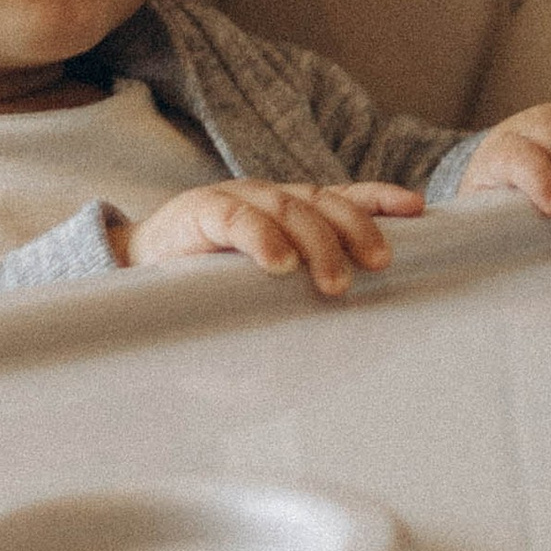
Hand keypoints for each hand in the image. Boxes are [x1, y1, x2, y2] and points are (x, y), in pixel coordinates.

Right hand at [122, 178, 423, 297]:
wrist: (133, 280)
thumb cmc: (206, 300)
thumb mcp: (260, 309)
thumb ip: (297, 321)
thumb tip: (344, 353)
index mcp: (288, 214)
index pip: (342, 198)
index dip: (378, 199)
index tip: (417, 210)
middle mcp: (268, 200)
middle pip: (324, 202)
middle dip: (358, 230)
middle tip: (379, 266)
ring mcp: (234, 201)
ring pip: (289, 208)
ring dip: (317, 244)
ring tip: (335, 284)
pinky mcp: (197, 213)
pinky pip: (235, 218)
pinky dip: (261, 239)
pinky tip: (278, 264)